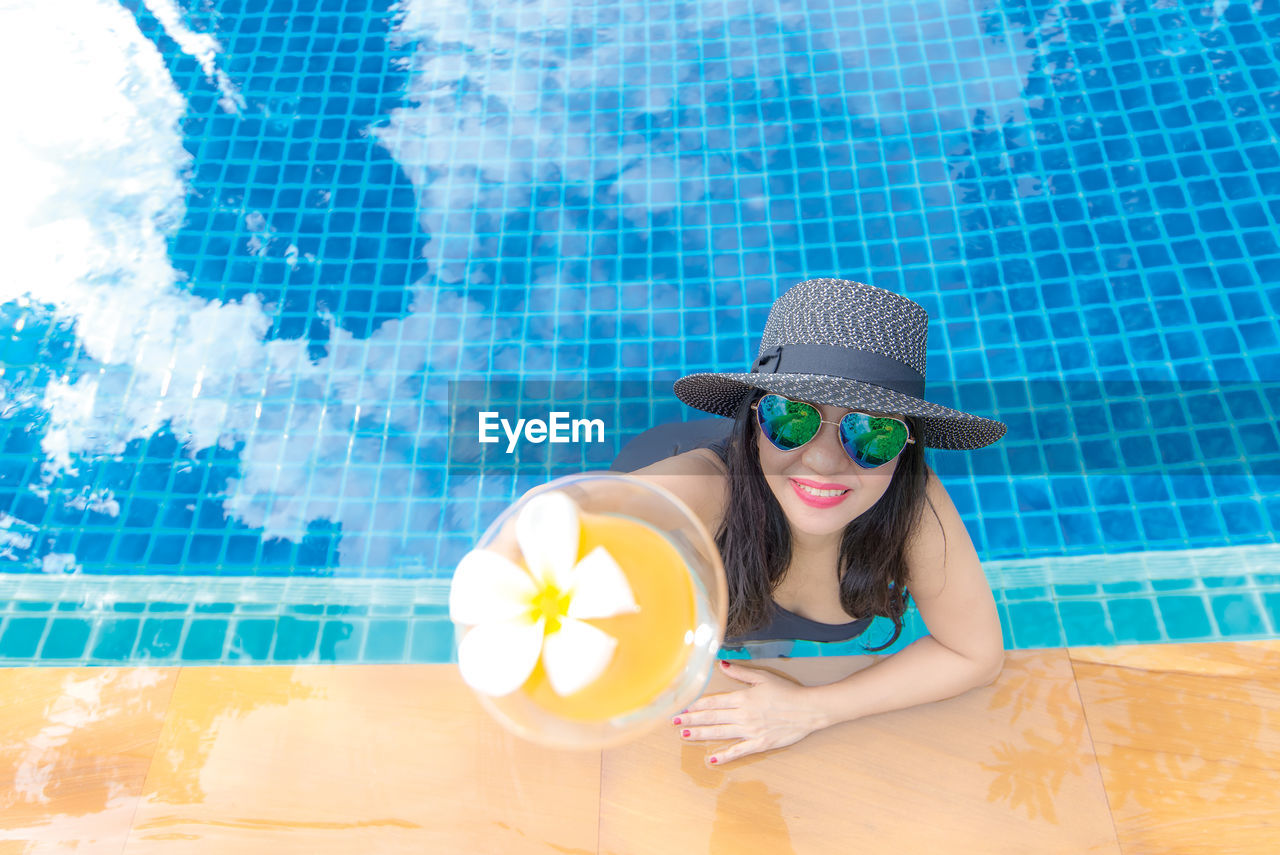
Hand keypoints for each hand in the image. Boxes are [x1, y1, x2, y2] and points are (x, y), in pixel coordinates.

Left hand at [673, 660, 826, 766]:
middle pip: (711, 718)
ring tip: (684, 735)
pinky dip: (724, 756)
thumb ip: (740, 672)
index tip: (680, 706)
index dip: (694, 705)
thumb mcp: (763, 677)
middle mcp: (743, 715)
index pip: (713, 702)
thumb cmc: (786, 691)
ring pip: (720, 733)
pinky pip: (738, 751)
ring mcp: (750, 731)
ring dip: (700, 734)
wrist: (808, 710)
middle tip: (674, 722)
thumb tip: (721, 664)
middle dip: (691, 719)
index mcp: (742, 698)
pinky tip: (711, 758)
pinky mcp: (760, 744)